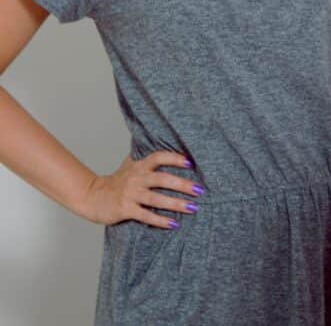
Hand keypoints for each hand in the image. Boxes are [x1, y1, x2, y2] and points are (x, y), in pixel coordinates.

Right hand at [78, 151, 204, 228]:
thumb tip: (168, 145)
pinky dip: (160, 220)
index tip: (191, 163)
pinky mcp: (125, 209)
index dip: (174, 158)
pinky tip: (174, 224)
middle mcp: (136, 178)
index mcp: (139, 166)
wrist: (92, 197)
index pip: (158, 157)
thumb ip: (147, 159)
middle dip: (182, 185)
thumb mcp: (131, 166)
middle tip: (200, 190)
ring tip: (193, 208)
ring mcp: (130, 194)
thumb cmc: (117, 181)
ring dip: (176, 204)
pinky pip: (146, 215)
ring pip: (156, 198)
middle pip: (162, 179)